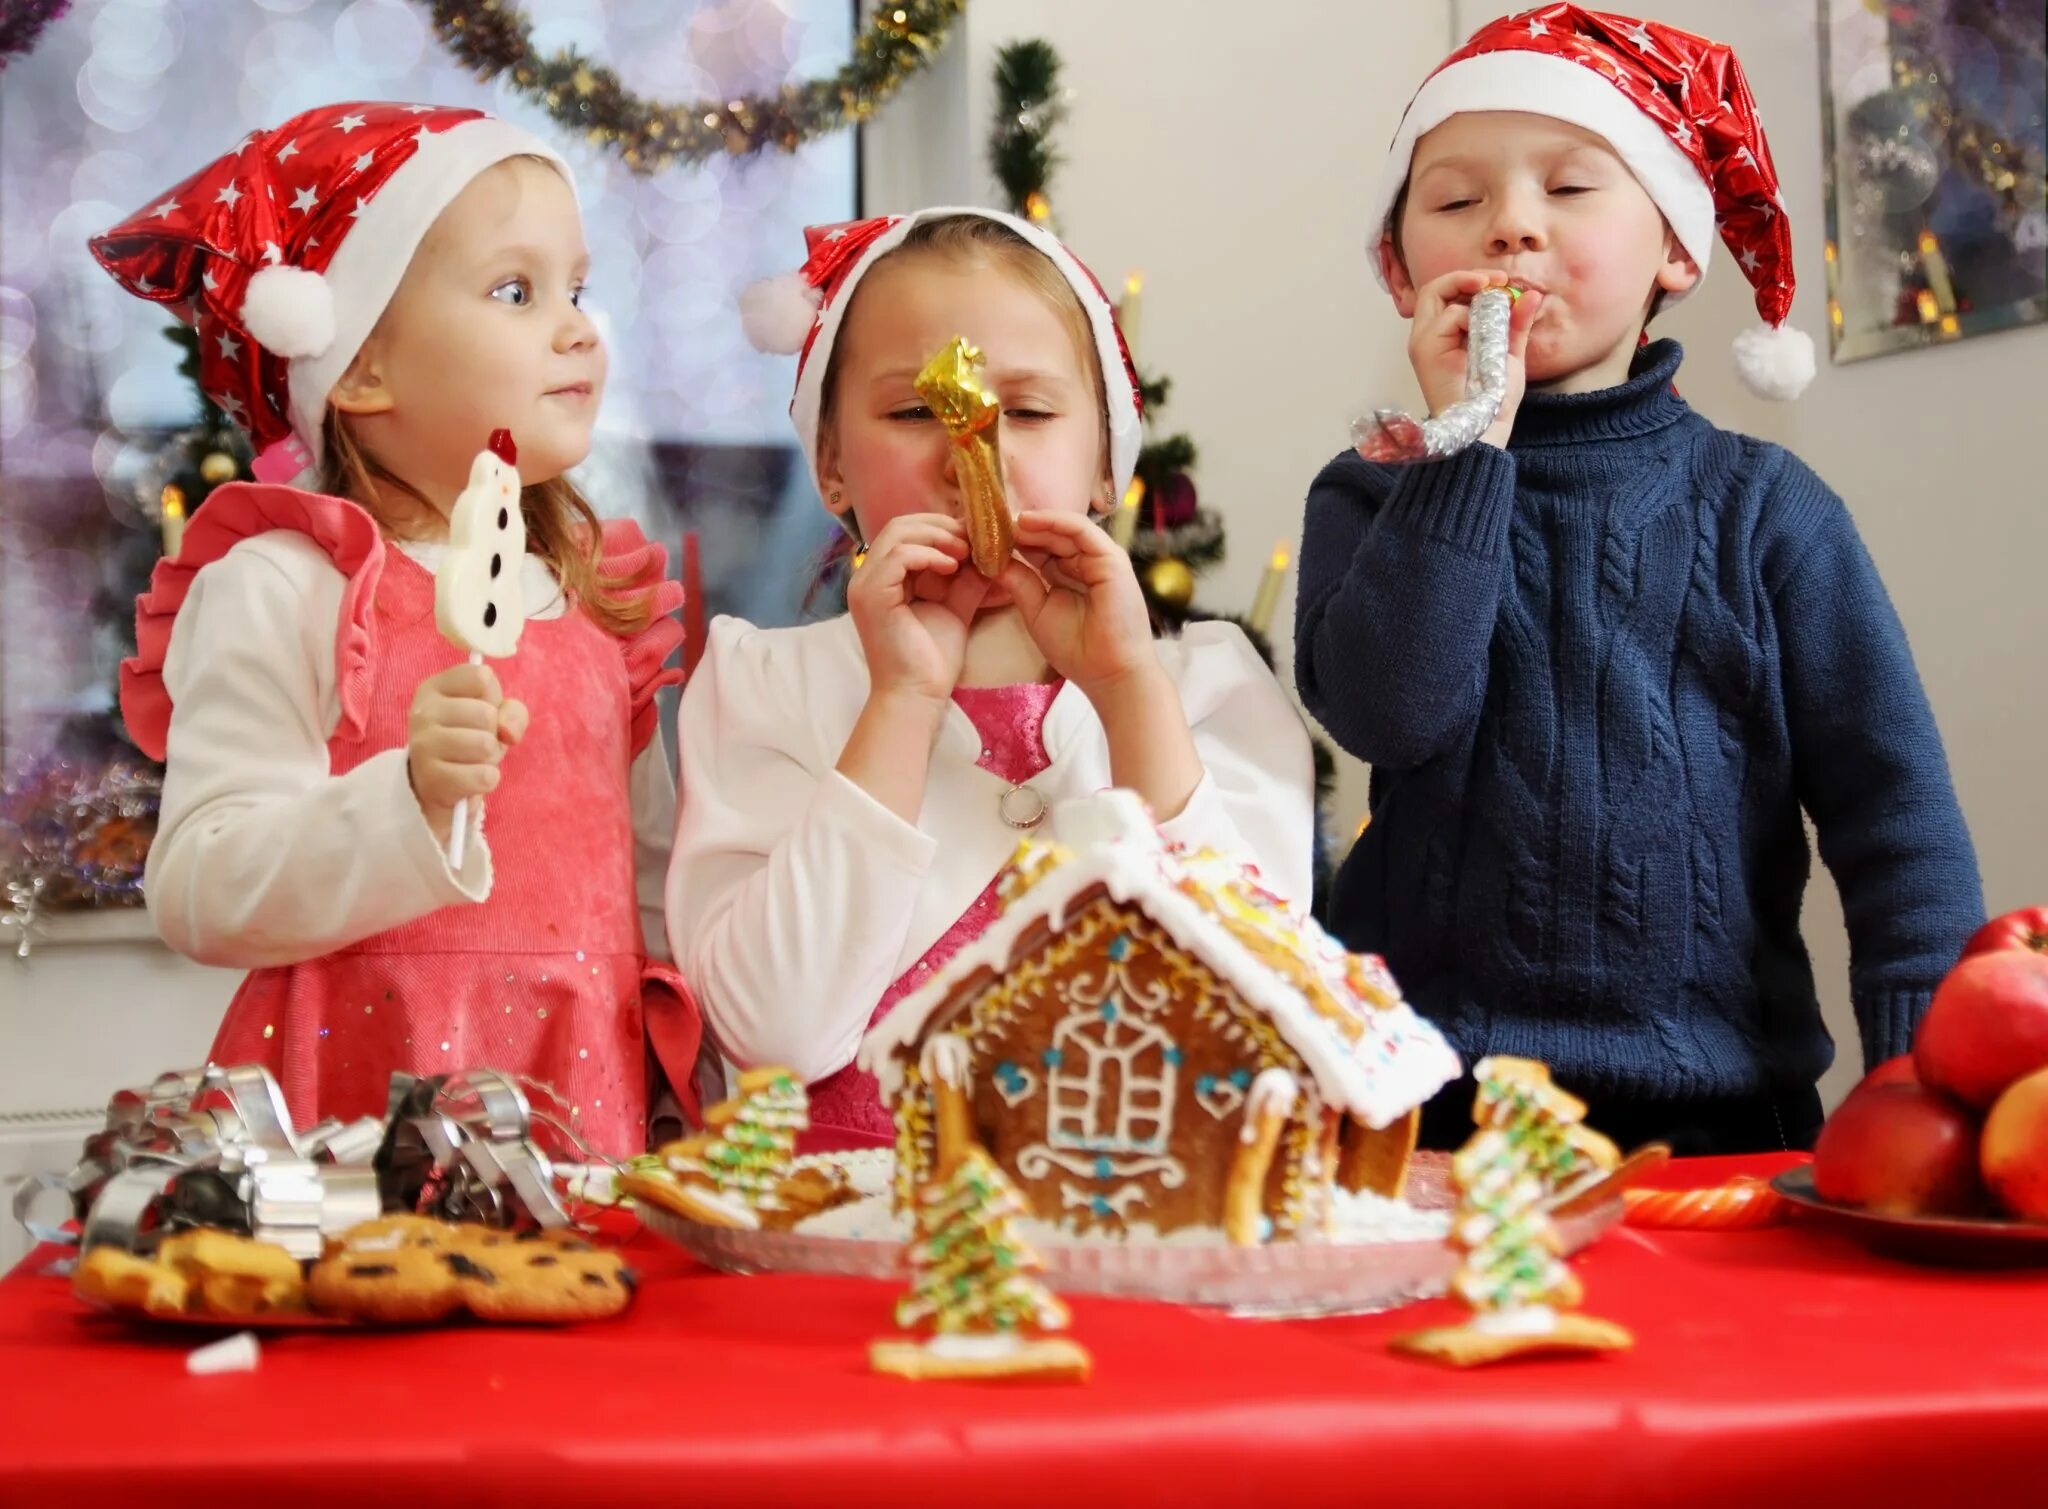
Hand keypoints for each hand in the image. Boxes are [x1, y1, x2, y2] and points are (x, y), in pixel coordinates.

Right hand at [407, 662, 525, 840]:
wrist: (436, 786)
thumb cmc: (467, 741)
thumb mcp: (493, 717)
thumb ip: (512, 712)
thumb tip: (506, 731)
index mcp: (434, 688)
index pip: (481, 677)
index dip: (492, 699)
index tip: (477, 711)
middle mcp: (422, 713)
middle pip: (486, 714)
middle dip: (492, 734)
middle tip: (475, 743)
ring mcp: (424, 746)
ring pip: (485, 745)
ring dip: (489, 758)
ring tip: (471, 760)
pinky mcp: (433, 780)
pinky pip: (484, 776)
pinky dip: (486, 780)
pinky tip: (468, 779)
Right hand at [846, 513, 993, 704]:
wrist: (918, 695)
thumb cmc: (933, 659)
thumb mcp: (955, 607)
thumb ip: (967, 579)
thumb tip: (990, 553)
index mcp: (883, 577)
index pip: (907, 532)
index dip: (941, 528)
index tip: (974, 536)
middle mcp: (867, 576)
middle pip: (900, 525)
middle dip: (940, 526)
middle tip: (973, 538)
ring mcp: (865, 584)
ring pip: (898, 534)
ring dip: (937, 537)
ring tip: (966, 551)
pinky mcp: (871, 595)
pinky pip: (899, 556)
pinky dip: (929, 554)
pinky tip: (952, 566)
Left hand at [997, 510, 1157, 696]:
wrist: (1109, 673)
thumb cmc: (1076, 650)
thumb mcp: (1037, 611)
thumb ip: (1019, 583)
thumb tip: (993, 560)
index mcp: (1069, 576)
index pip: (1041, 549)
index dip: (1015, 542)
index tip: (985, 537)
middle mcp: (1086, 563)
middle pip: (1051, 536)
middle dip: (1022, 529)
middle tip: (990, 522)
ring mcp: (1101, 558)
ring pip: (1065, 529)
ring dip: (1035, 522)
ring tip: (1004, 520)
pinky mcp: (1111, 558)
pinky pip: (1081, 530)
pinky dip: (1054, 521)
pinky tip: (1028, 522)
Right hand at [1405, 269, 1545, 447]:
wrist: (1486, 427)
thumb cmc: (1494, 399)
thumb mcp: (1510, 354)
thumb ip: (1516, 324)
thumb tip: (1530, 295)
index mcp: (1445, 337)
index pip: (1448, 295)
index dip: (1471, 281)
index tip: (1502, 281)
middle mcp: (1429, 336)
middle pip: (1434, 289)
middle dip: (1464, 276)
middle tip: (1494, 280)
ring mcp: (1423, 341)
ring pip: (1437, 294)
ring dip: (1470, 293)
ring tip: (1495, 305)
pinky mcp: (1424, 348)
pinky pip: (1449, 315)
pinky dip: (1472, 318)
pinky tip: (1485, 335)